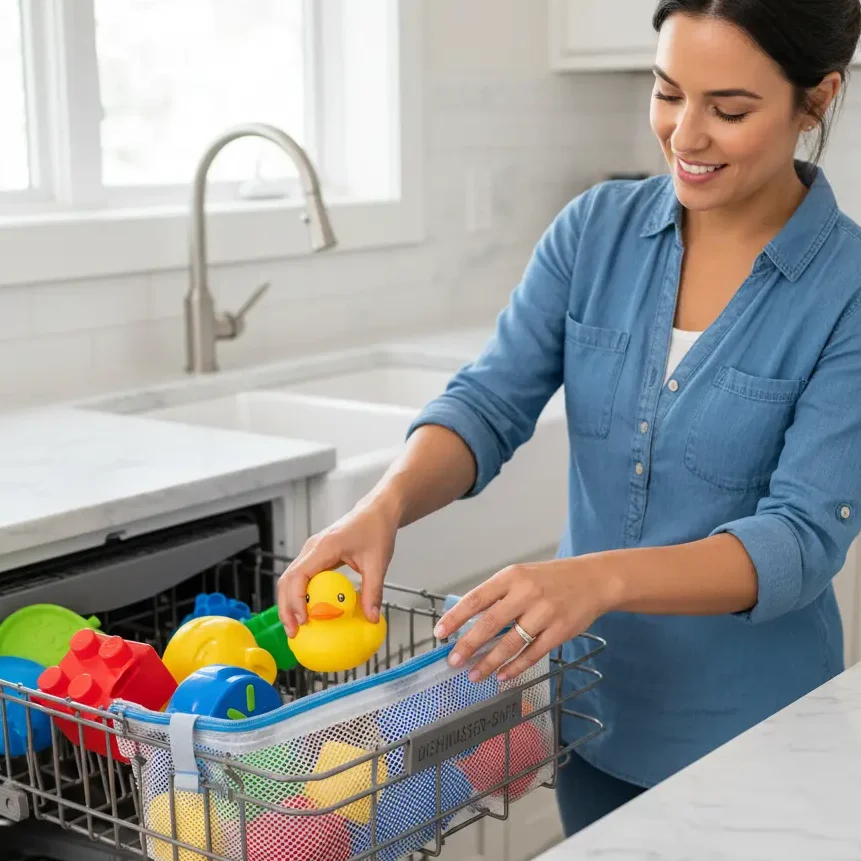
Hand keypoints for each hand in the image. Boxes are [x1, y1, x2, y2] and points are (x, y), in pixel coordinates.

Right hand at [277, 498, 398, 636]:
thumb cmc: (376, 530)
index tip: (303, 621)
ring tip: (297, 627)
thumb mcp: (378, 562)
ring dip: (290, 603)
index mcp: (323, 547)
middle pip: (287, 580)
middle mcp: (312, 548)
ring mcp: (312, 551)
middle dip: (286, 608)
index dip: (295, 600)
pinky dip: (299, 595)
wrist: (377, 511)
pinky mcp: (316, 555)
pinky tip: (309, 611)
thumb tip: (371, 618)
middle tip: (294, 633)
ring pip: (290, 579)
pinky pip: (301, 577)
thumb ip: (373, 591)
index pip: (298, 576)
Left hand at [432, 557, 618, 682]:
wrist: (594, 580)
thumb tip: (467, 620)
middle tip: (453, 661)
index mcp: (512, 577)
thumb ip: (498, 595)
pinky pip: (532, 654)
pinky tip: (502, 676)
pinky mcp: (559, 632)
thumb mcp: (521, 576)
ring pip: (510, 643)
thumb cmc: (551, 579)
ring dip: (489, 662)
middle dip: (468, 645)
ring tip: (474, 675)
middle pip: (490, 623)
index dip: (456, 618)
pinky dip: (515, 667)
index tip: (440, 633)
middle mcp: (526, 593)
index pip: (476, 599)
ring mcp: (544, 613)